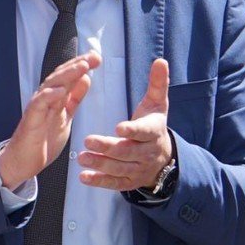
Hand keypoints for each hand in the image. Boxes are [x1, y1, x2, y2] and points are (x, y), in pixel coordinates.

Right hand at [0, 51, 99, 187]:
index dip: (81, 65)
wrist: (23, 161)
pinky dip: (48, 96)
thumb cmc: (43, 140)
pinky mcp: (30, 120)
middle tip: (93, 57)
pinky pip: (38, 105)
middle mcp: (45, 99)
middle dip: (77, 65)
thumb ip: (74, 98)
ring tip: (81, 67)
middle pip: (60, 76)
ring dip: (66, 75)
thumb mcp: (66, 116)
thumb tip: (85, 79)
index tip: (96, 57)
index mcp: (55, 98)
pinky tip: (60, 90)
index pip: (68, 76)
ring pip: (50, 86)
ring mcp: (37, 108)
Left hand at [78, 57, 176, 191]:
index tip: (119, 127)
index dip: (133, 130)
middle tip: (88, 140)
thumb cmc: (153, 124)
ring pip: (120, 168)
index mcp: (154, 132)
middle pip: (128, 151)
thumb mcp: (157, 104)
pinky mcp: (129, 181)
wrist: (162, 157)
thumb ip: (157, 84)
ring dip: (101, 164)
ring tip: (82, 157)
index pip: (145, 132)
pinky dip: (99, 181)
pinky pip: (115, 183)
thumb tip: (160, 61)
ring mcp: (138, 169)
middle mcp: (148, 153)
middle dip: (108, 147)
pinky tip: (84, 177)